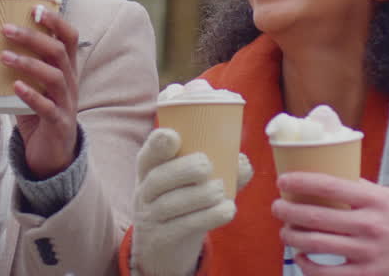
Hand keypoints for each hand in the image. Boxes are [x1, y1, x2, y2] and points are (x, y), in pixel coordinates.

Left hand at [7, 7, 78, 177]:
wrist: (53, 154)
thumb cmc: (39, 113)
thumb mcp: (34, 85)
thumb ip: (20, 66)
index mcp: (66, 68)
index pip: (69, 37)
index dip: (56, 21)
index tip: (34, 8)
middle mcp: (70, 82)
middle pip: (59, 52)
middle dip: (33, 37)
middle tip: (5, 29)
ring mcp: (67, 103)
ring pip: (55, 77)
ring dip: (29, 63)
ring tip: (3, 57)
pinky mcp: (59, 123)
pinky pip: (47, 107)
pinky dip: (31, 96)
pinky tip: (15, 87)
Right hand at [132, 128, 238, 275]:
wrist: (164, 251)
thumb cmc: (184, 205)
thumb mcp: (191, 185)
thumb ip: (220, 170)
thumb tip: (243, 163)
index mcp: (150, 170)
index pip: (147, 154)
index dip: (157, 144)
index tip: (174, 136)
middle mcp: (145, 192)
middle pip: (157, 179)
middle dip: (183, 169)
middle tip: (207, 166)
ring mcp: (150, 218)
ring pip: (170, 204)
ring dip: (200, 195)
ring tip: (220, 190)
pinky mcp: (163, 240)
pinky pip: (184, 227)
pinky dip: (209, 217)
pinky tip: (228, 210)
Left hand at [273, 174, 388, 275]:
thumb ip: (362, 190)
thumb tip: (330, 178)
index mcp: (375, 200)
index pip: (329, 185)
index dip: (301, 182)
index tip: (283, 181)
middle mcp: (369, 225)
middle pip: (316, 216)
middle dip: (288, 211)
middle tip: (276, 207)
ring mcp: (367, 252)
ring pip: (316, 244)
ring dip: (292, 237)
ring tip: (285, 231)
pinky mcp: (367, 275)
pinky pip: (327, 274)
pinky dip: (308, 266)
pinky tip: (302, 258)